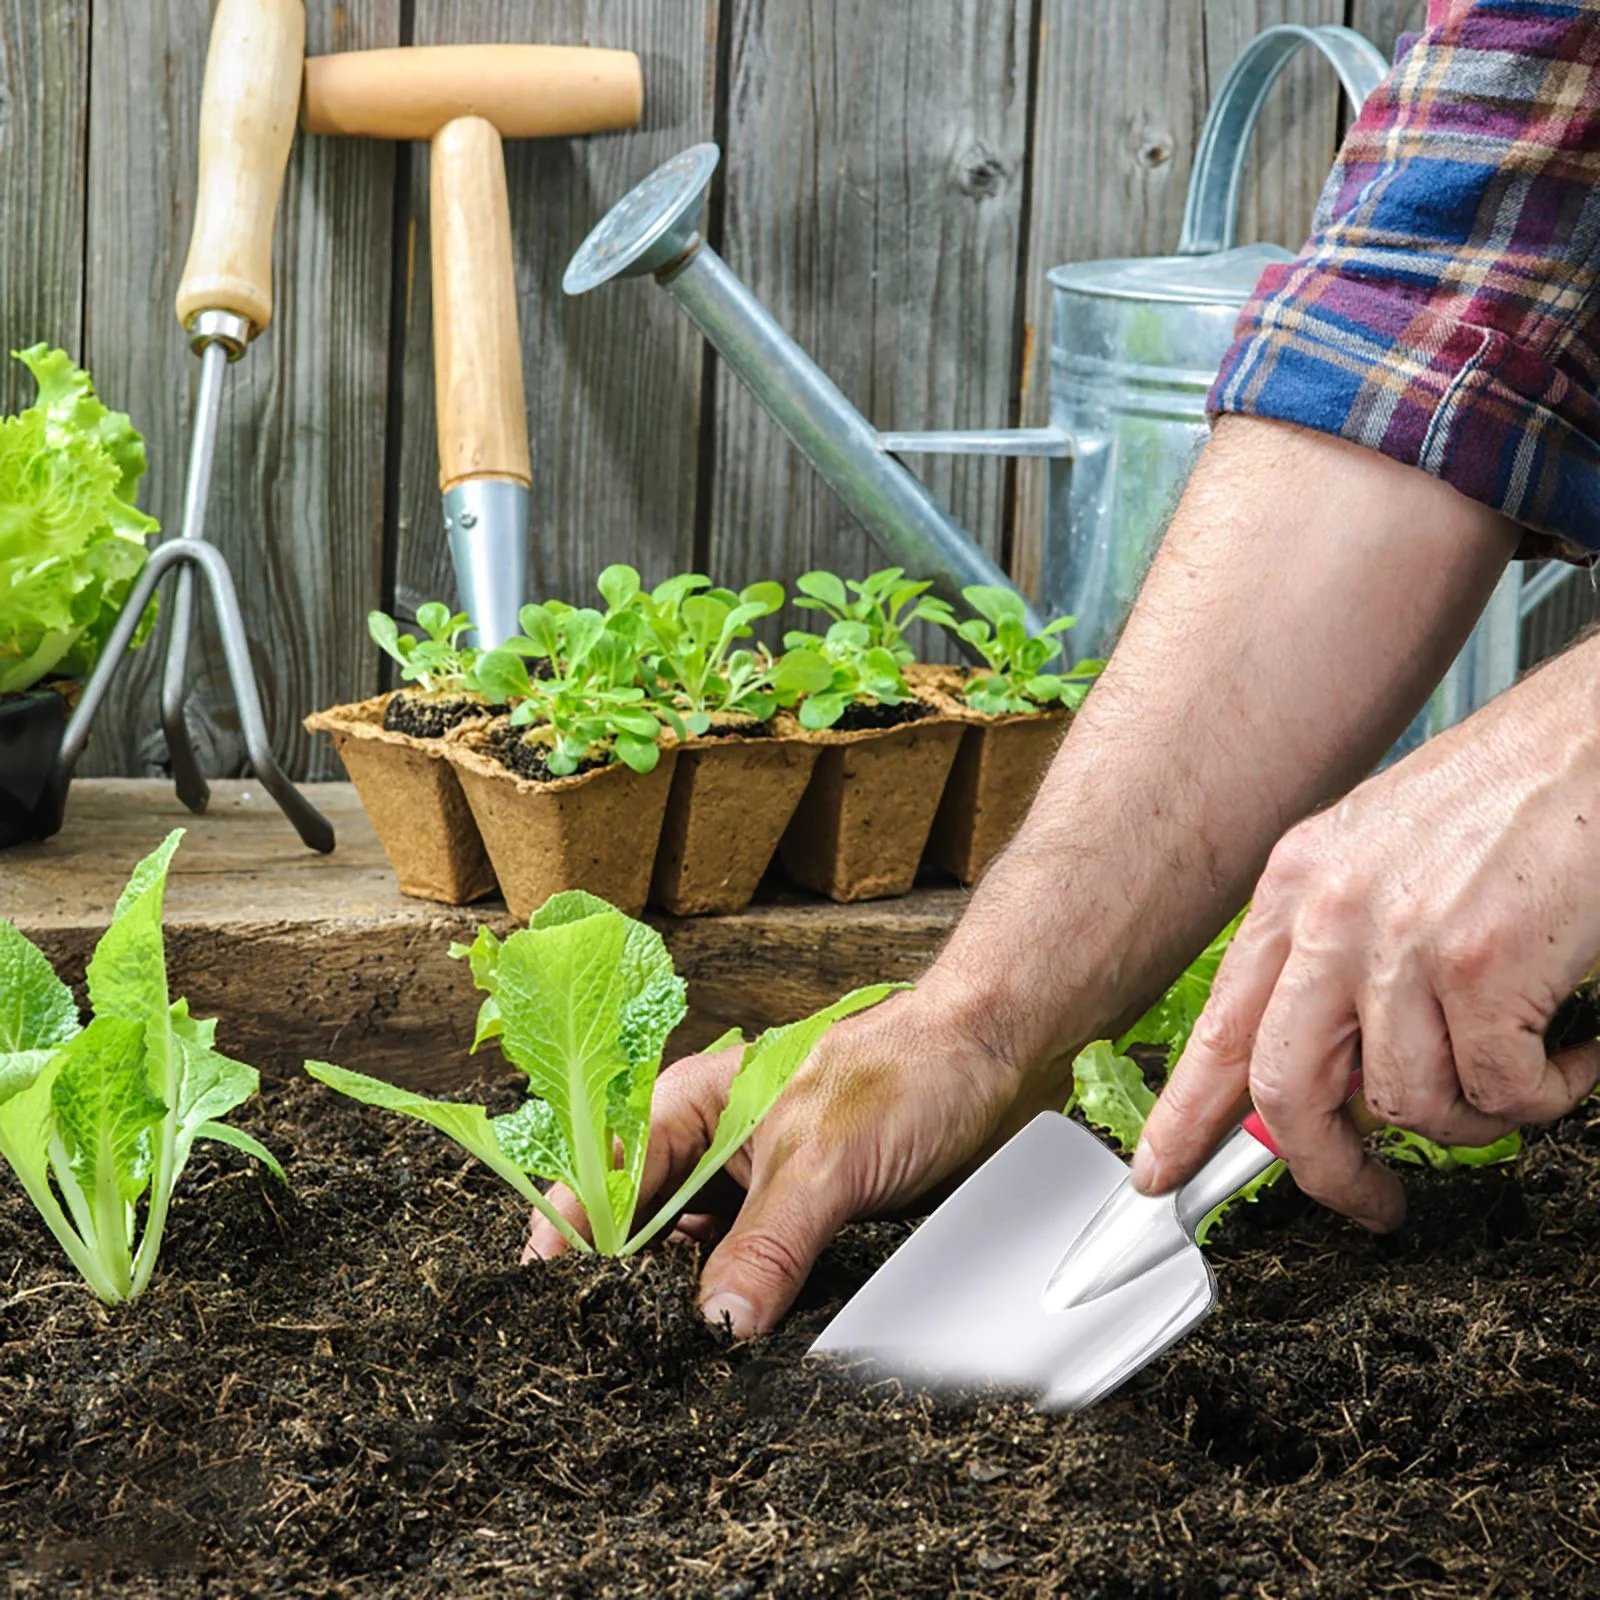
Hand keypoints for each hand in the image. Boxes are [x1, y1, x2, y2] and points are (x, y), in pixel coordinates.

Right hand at [523, 985, 1031, 1335]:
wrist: (994, 1060)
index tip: (551, 1301)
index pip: (605, 1178)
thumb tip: (716, 1327)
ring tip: (670, 1366)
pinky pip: (751, 1279)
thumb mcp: (823, 1160)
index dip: (570, 1237)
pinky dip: (741, 1314)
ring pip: (695, 1262)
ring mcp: (755, 1191)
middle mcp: (713, 1150)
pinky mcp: (800, 1225)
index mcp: (692, 1107)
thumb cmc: (906, 1070)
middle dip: (626, 1287)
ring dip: (687, 1309)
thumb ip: (766, 1245)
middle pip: (641, 1230)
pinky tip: (736, 1352)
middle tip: (615, 1354)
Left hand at [1134, 638, 1599, 1228]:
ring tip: (1520, 1074)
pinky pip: (1500, 1094)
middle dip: (1326, 1170)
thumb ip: (1337, 954)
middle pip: (1286, 1090)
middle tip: (1371, 1203)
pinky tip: (1570, 1052)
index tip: (1160, 1170)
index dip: (1186, 1112)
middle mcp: (1331, 911)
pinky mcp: (1485, 965)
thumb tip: (1334, 1068)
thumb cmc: (1508, 801)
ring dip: (1475, 1118)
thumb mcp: (1381, 861)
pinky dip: (1546, 1094)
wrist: (1594, 739)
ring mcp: (1403, 938)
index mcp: (1295, 886)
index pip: (1220, 1025)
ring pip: (1409, 1106)